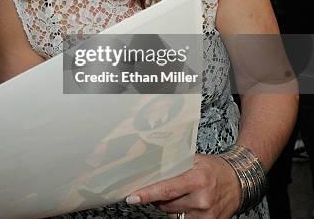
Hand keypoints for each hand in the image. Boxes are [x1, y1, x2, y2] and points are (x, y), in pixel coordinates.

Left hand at [125, 154, 241, 217]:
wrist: (240, 181)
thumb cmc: (215, 169)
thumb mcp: (195, 160)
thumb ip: (174, 164)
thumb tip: (149, 166)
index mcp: (197, 180)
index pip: (166, 189)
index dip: (147, 194)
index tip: (132, 198)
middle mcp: (201, 199)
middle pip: (166, 204)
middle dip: (159, 197)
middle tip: (165, 187)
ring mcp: (206, 215)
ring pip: (173, 215)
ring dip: (170, 206)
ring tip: (182, 194)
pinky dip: (181, 213)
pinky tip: (188, 204)